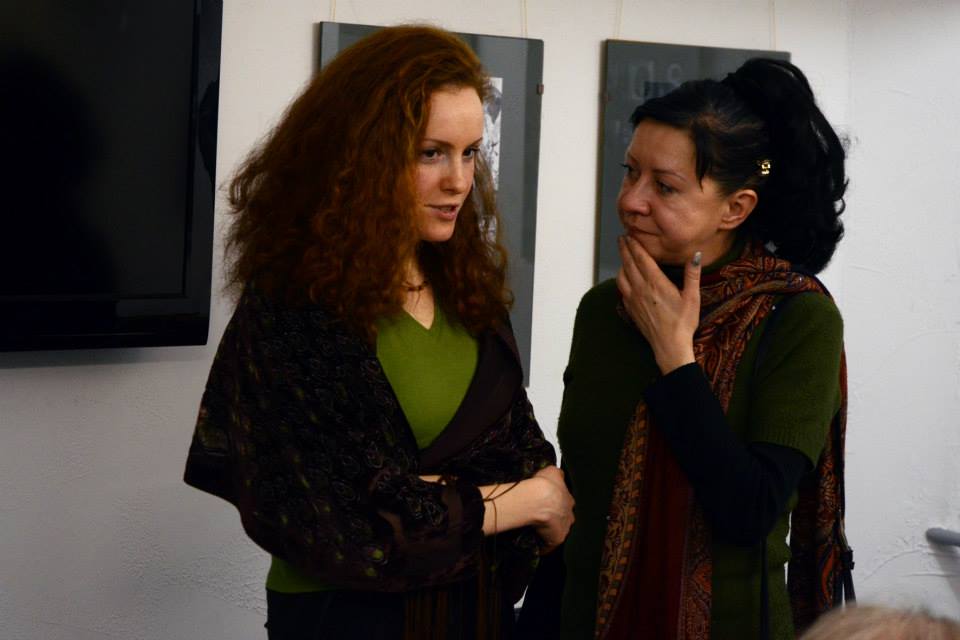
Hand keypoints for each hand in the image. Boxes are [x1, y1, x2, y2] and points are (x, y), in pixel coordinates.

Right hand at [529, 467, 574, 553]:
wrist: (540, 499)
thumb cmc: (545, 484)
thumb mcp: (552, 471)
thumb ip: (556, 474)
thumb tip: (557, 474)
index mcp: (569, 499)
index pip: (564, 503)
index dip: (555, 504)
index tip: (546, 504)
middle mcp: (569, 515)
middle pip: (563, 518)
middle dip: (554, 518)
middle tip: (541, 517)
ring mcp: (564, 528)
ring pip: (557, 531)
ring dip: (549, 531)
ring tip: (537, 530)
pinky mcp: (557, 540)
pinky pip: (549, 545)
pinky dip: (543, 546)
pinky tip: (536, 544)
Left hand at [616, 235, 700, 373]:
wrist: (669, 347)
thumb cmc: (683, 323)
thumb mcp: (692, 298)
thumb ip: (692, 275)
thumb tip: (695, 255)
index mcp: (656, 284)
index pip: (642, 259)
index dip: (635, 246)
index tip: (630, 235)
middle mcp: (641, 289)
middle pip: (629, 264)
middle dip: (625, 249)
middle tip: (622, 238)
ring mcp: (634, 300)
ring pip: (622, 276)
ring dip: (621, 263)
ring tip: (623, 255)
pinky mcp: (631, 309)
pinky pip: (621, 289)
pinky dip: (621, 279)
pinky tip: (623, 277)